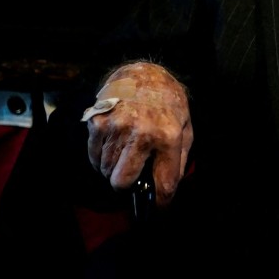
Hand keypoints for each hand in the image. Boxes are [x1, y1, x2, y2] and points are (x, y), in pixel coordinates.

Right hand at [85, 61, 192, 206]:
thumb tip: (165, 190)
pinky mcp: (98, 122)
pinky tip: (113, 144)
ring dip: (114, 168)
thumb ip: (177, 159)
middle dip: (127, 184)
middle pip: (122, 182)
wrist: (144, 72)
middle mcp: (140, 132)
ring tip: (125, 151)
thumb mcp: (184, 127)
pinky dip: (101, 157)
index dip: (159, 201)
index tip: (156, 206)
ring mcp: (116, 127)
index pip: (163, 184)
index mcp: (167, 136)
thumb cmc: (167, 102)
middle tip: (133, 173)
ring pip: (106, 171)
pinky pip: (93, 156)